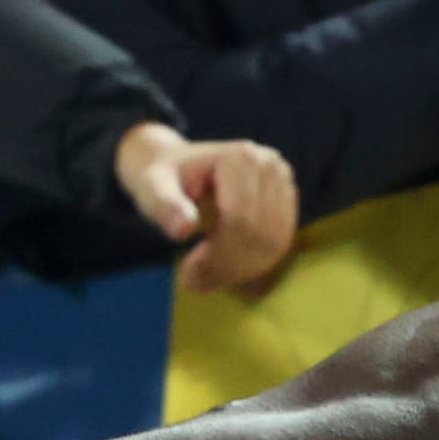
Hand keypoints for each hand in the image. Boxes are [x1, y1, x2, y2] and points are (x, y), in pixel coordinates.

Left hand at [111, 121, 300, 294]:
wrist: (177, 168)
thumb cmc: (162, 179)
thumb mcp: (152, 189)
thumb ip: (165, 206)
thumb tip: (184, 229)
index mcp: (241, 156)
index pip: (239, 219)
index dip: (214, 254)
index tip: (185, 274)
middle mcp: (270, 165)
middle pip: (258, 233)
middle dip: (226, 266)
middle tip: (192, 282)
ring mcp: (283, 183)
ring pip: (271, 245)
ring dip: (237, 271)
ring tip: (202, 279)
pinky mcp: (286, 203)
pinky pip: (276, 246)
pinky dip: (248, 266)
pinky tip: (219, 272)